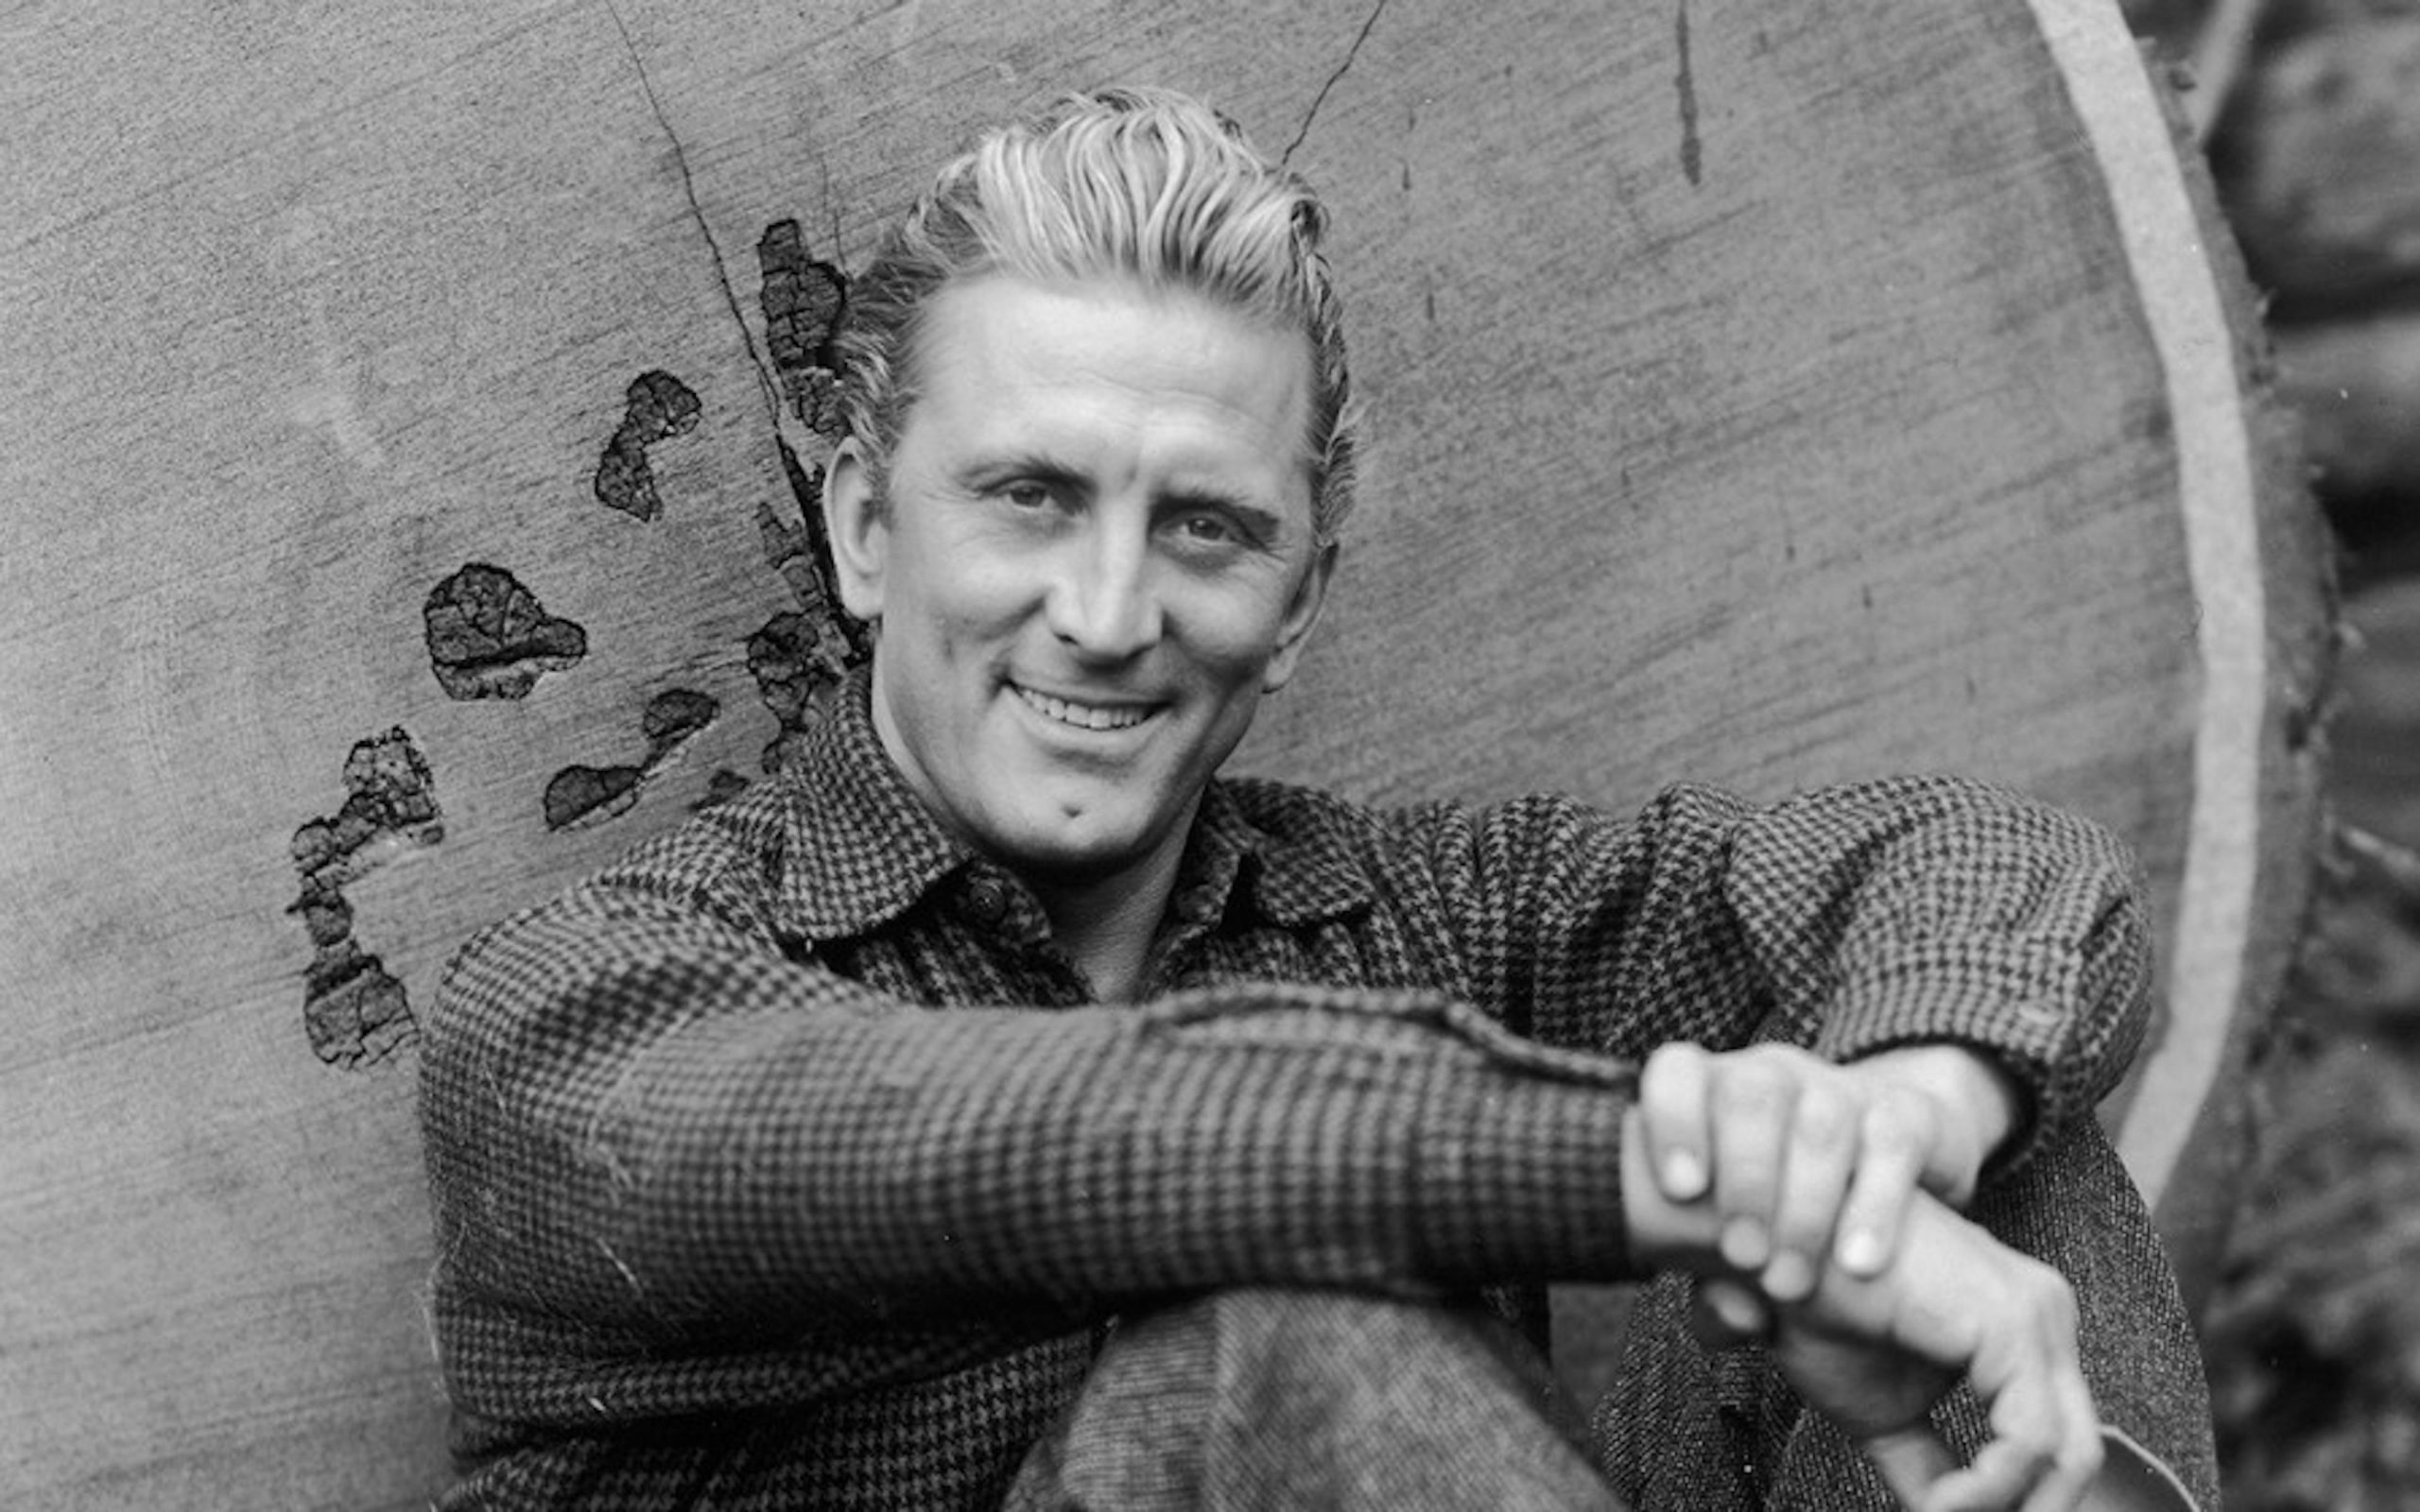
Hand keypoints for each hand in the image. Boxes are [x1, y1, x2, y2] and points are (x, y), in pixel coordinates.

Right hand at [1622, 1113, 2100, 1511]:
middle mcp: (2044, 1311)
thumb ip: (1931, 1468)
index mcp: (2021, 1329)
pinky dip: (1984, 1492)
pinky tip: (1934, 1506)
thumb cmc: (1813, 1307)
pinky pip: (2028, 1442)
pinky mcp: (2010, 1322)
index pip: (2056, 1443)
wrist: (1765, 1240)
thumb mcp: (1883, 1413)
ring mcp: (2034, 1312)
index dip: (2011, 1505)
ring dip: (1993, 1508)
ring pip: (2063, 1457)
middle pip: (2076, 1454)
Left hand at [1638, 1041, 2016, 1300]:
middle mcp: (1774, 1078)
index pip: (1678, 1073)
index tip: (1681, 1191)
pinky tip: (1856, 1264)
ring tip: (1792, 1280)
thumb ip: (1721, 1277)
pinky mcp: (1908, 1115)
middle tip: (1744, 1257)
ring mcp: (1841, 1090)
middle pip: (1750, 1093)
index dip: (1672, 1120)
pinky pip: (1893, 1142)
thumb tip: (1722, 1320)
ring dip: (1805, 1204)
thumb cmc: (1783, 1205)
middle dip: (1744, 1178)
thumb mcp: (1743, 1237)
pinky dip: (1873, 1206)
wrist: (1892, 1165)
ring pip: (1822, 1119)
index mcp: (1713, 1094)